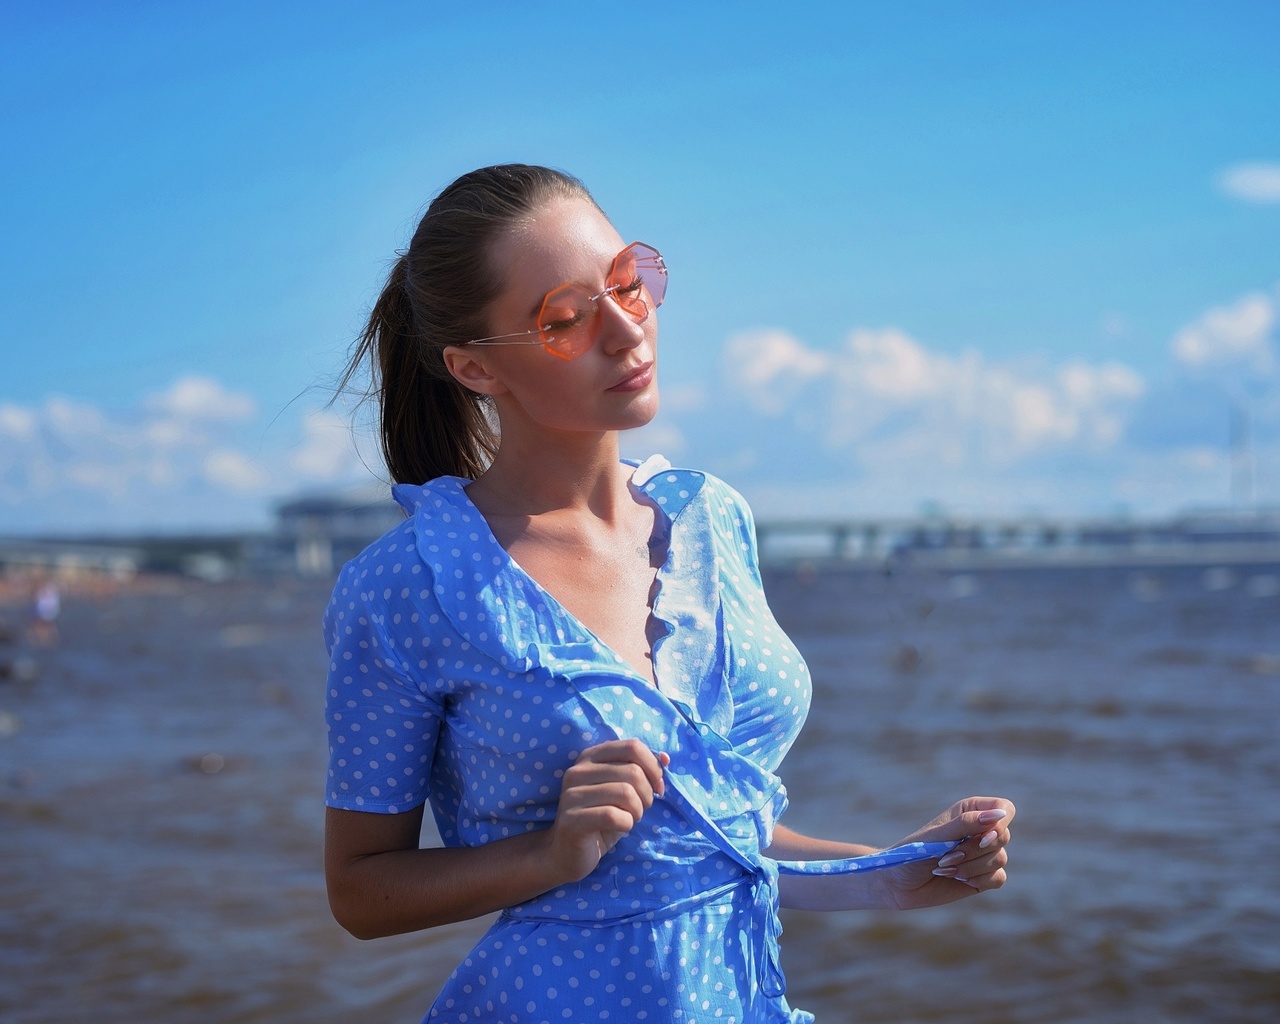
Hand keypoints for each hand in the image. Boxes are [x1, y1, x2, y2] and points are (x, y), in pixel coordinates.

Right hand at [543, 739, 668, 883]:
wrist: (568, 852)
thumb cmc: (601, 818)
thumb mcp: (624, 791)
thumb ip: (643, 772)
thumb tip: (666, 759)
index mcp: (590, 756)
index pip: (632, 746)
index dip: (653, 767)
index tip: (657, 787)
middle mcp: (578, 771)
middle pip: (633, 772)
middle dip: (647, 794)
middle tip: (640, 809)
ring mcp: (571, 794)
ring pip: (626, 793)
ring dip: (638, 811)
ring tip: (630, 818)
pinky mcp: (571, 819)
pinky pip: (613, 816)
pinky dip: (627, 823)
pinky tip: (621, 827)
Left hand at [876, 796, 1014, 910]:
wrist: (899, 883)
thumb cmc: (913, 852)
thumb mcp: (937, 836)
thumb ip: (967, 824)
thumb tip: (998, 815)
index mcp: (970, 811)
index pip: (1004, 808)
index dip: (1000, 822)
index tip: (983, 837)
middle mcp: (980, 830)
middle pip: (1003, 836)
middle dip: (975, 850)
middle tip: (948, 855)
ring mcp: (983, 854)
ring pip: (1000, 859)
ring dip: (970, 867)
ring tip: (945, 867)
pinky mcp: (984, 876)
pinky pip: (998, 878)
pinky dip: (977, 879)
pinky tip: (957, 878)